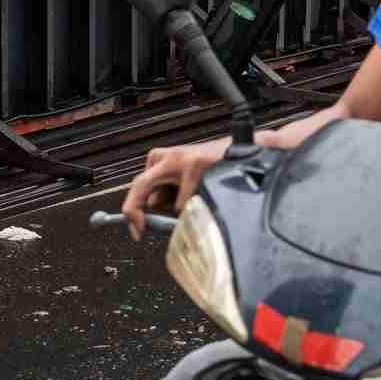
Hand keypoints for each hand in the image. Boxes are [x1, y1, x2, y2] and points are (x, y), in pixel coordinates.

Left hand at [119, 126, 307, 234]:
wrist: (249, 151)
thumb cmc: (218, 169)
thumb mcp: (187, 181)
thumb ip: (168, 195)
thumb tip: (151, 215)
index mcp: (163, 159)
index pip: (137, 184)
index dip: (131, 208)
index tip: (135, 228)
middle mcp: (168, 156)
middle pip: (140, 185)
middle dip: (139, 210)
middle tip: (141, 229)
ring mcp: (181, 158)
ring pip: (167, 200)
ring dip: (180, 208)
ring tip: (201, 196)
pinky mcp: (195, 164)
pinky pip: (186, 201)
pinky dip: (195, 206)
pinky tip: (209, 192)